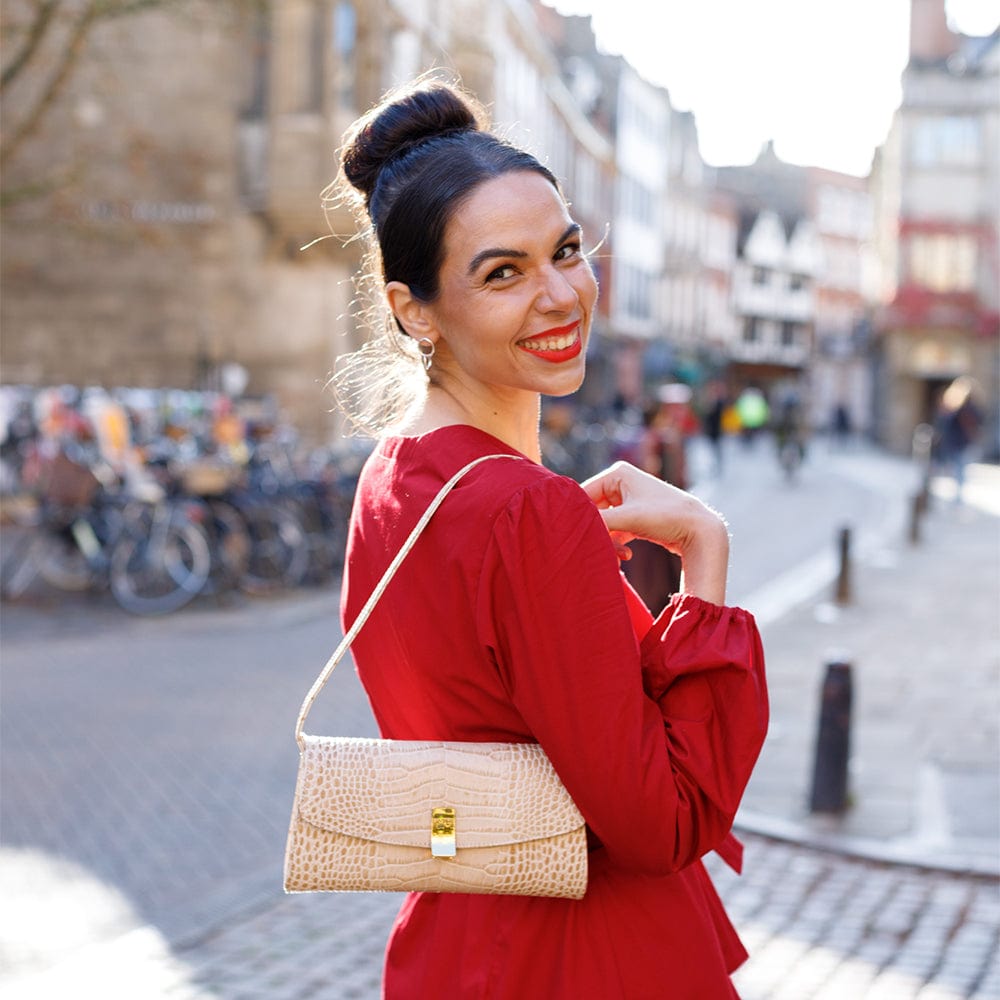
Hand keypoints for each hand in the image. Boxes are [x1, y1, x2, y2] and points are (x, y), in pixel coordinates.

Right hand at [581, 461, 729, 603]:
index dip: (578, 517)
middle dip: (596, 532)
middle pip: (593, 511)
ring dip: (608, 541)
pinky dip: (617, 544)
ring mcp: (629, 500)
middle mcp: (622, 483)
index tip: (573, 538)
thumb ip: (596, 523)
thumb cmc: (666, 518)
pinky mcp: (636, 516)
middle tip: (597, 550)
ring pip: (604, 524)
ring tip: (617, 557)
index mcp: (617, 473)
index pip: (583, 495)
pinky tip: (625, 557)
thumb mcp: (627, 519)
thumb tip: (567, 529)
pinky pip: (616, 531)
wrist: (701, 532)